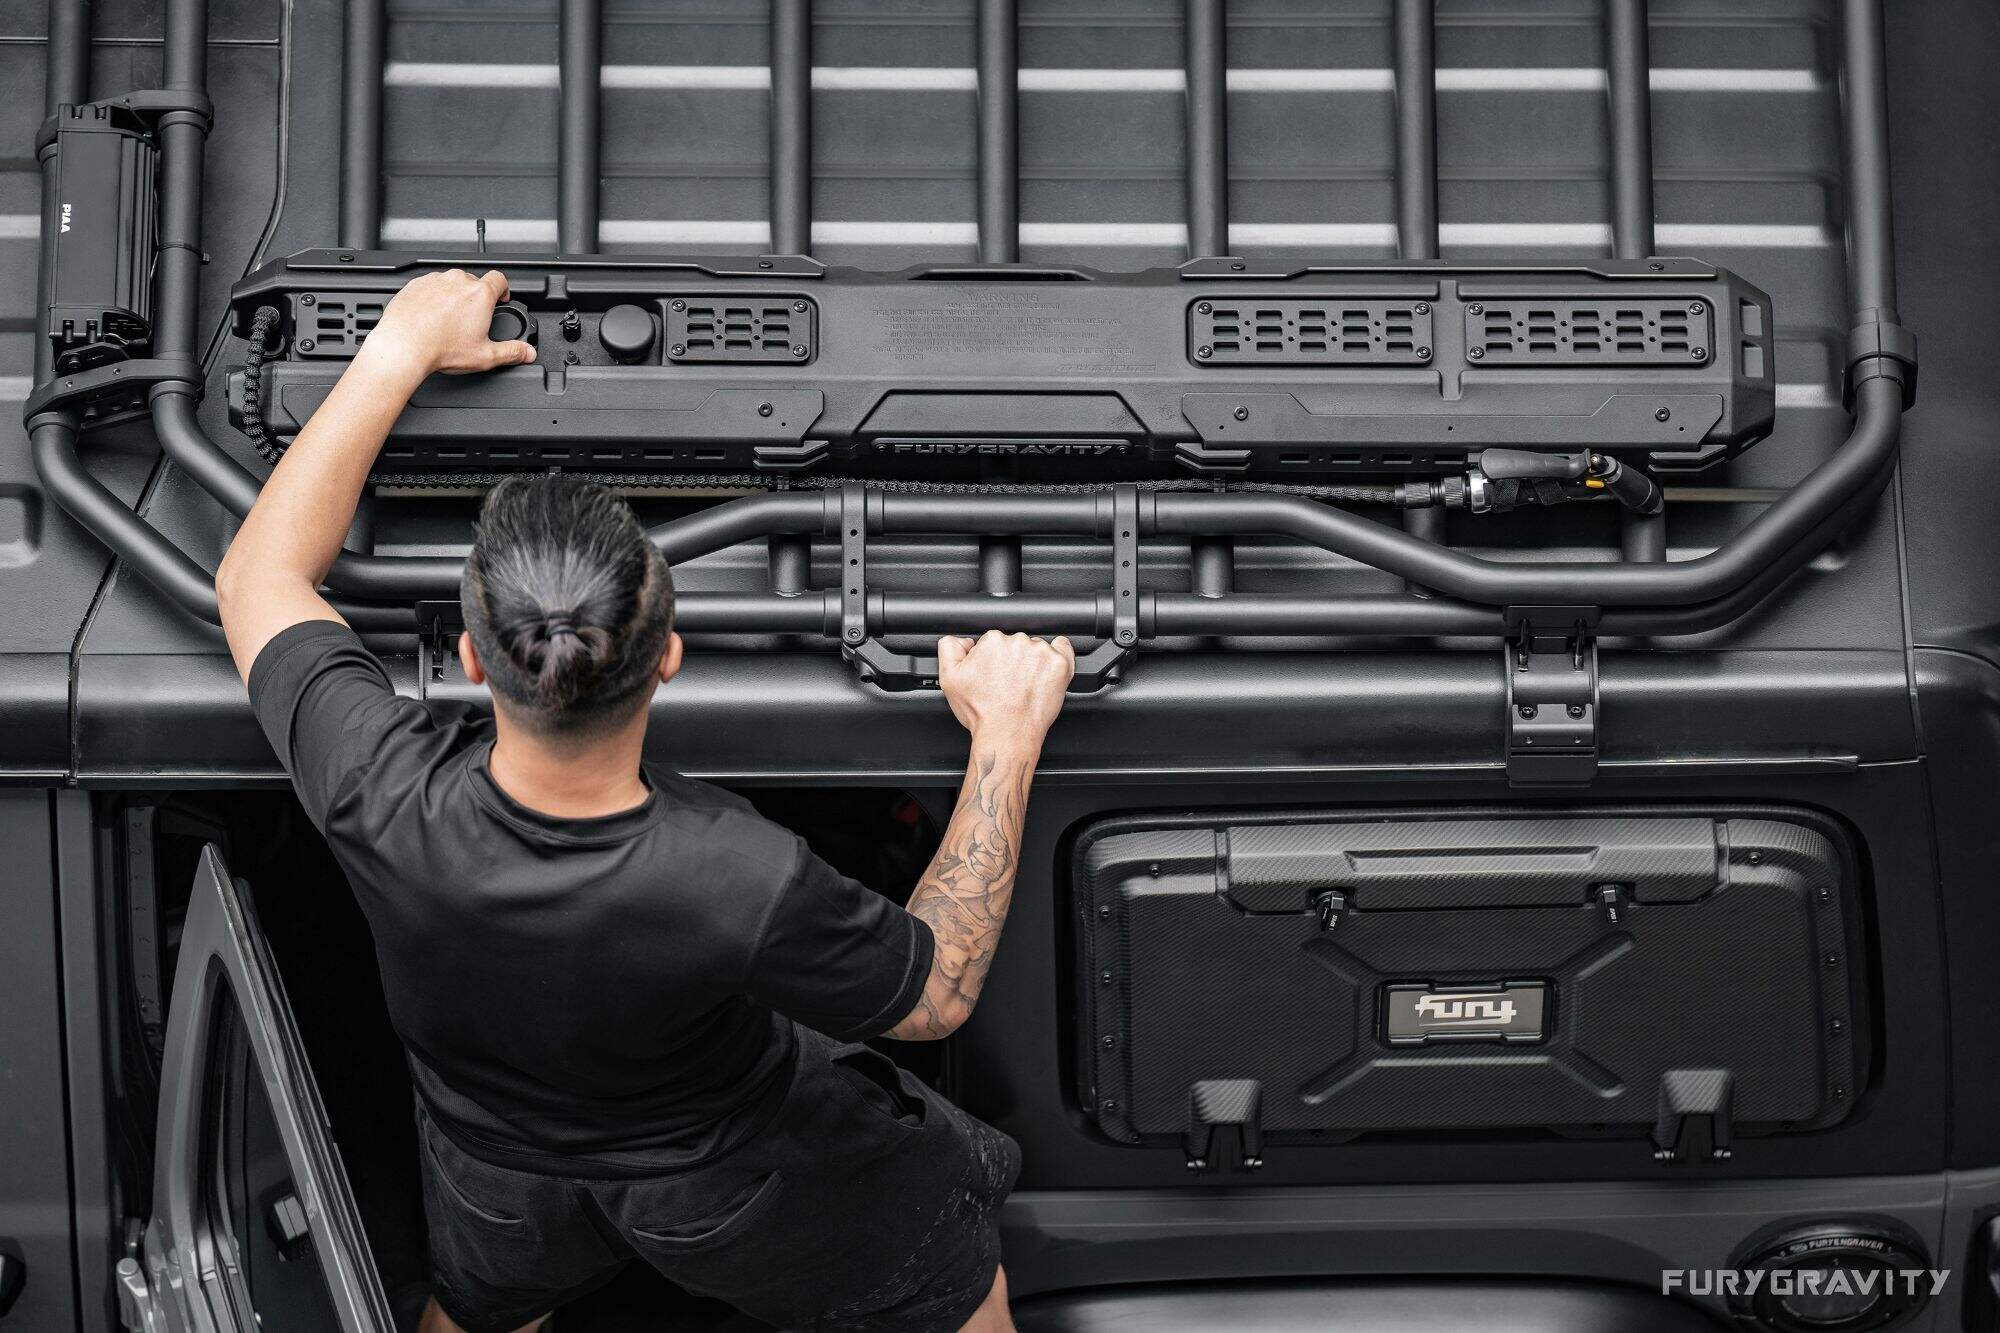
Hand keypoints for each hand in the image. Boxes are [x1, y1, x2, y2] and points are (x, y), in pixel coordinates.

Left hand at [361, 269, 536, 375]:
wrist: (404, 345)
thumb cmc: (441, 348)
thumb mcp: (486, 356)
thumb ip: (512, 352)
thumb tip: (528, 352)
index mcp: (480, 294)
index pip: (500, 279)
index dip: (503, 289)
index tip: (500, 298)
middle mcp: (458, 281)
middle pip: (474, 282)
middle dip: (475, 297)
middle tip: (471, 319)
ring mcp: (435, 280)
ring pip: (451, 283)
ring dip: (453, 296)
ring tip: (449, 320)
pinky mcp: (415, 284)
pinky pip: (429, 286)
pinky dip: (432, 298)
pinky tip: (431, 317)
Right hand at [936, 631, 1074, 749]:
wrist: (1007, 735)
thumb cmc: (982, 712)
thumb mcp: (949, 679)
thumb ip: (949, 648)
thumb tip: (960, 640)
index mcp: (992, 641)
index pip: (995, 641)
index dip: (994, 659)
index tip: (995, 674)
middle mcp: (1017, 642)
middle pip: (1017, 643)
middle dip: (1014, 660)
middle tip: (1010, 683)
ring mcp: (1040, 653)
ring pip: (1038, 648)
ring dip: (1034, 662)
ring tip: (1026, 686)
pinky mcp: (1059, 664)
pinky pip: (1063, 648)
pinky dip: (1058, 655)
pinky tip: (1048, 672)